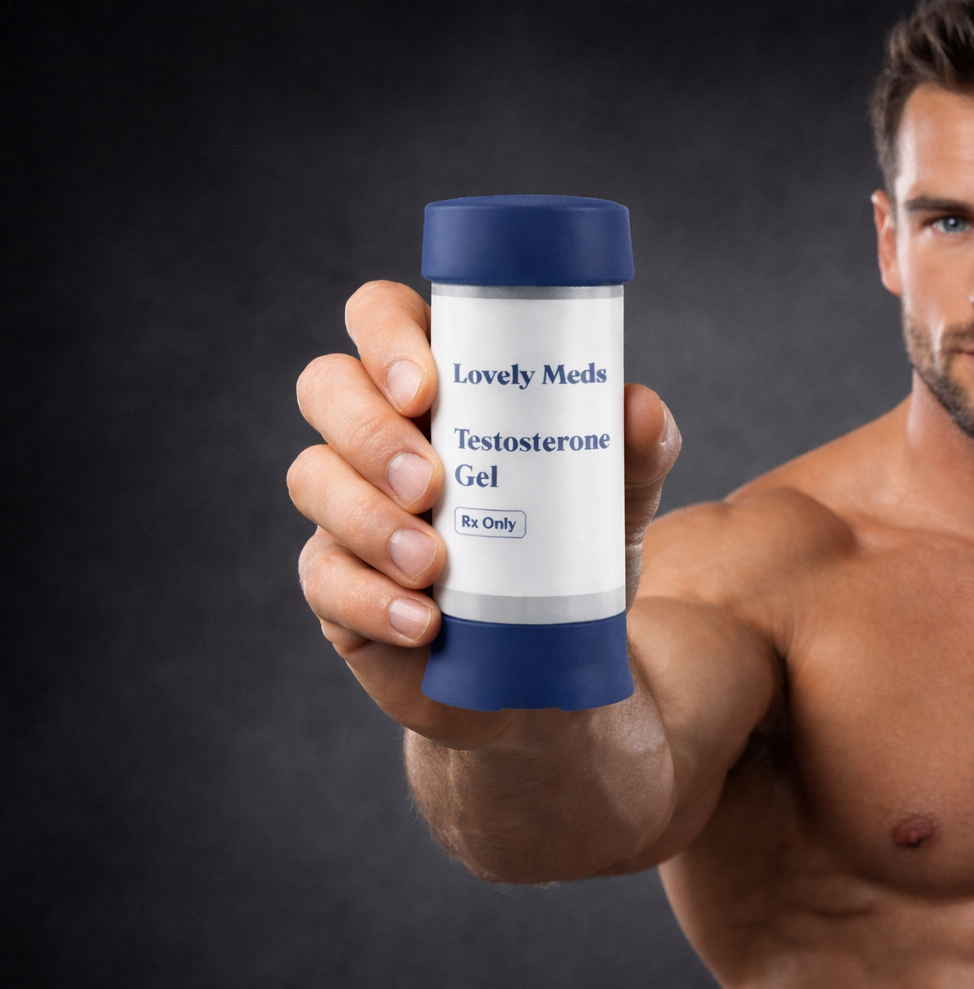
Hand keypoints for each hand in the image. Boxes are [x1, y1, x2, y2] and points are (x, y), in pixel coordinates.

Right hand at [289, 281, 679, 747]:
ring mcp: (347, 506)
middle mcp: (379, 433)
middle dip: (370, 430)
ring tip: (431, 562)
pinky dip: (371, 598)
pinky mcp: (337, 585)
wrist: (553, 662)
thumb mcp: (617, 499)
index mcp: (442, 384)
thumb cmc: (571, 552)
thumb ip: (637, 449)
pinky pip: (324, 579)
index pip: (383, 317)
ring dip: (369, 518)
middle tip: (432, 483)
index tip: (426, 388)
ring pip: (312, 478)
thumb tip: (638, 407)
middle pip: (326, 386)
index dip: (386, 335)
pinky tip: (422, 621)